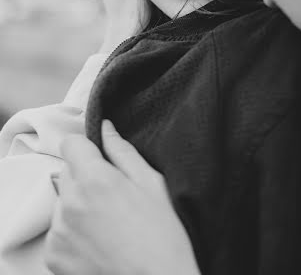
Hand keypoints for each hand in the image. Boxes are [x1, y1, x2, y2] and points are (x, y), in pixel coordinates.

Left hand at [44, 121, 200, 274]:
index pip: (70, 143)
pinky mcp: (54, 256)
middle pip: (67, 171)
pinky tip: (99, 239)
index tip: (101, 158)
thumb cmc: (163, 234)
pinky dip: (73, 229)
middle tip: (113, 193)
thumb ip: (123, 151)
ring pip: (62, 200)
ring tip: (108, 221)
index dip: (87, 146)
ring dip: (78, 202)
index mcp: (94, 179)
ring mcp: (59, 232)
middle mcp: (70, 203)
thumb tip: (105, 128)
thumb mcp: (152, 183)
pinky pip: (58, 229)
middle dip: (85, 174)